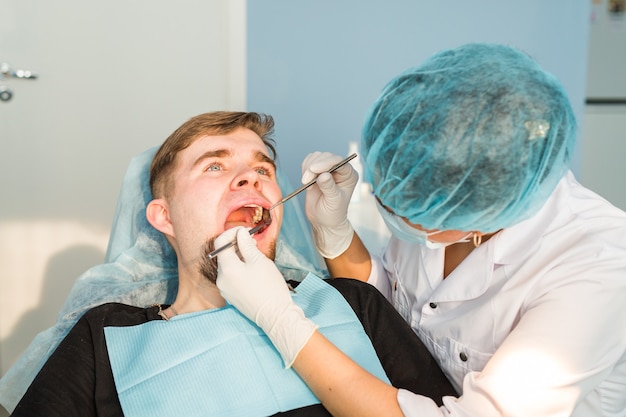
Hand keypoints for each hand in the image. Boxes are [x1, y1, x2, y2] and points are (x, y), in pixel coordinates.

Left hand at [215, 227, 316, 366]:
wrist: (275, 315)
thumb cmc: (269, 287)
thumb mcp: (259, 261)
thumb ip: (246, 245)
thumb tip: (240, 233)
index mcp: (227, 269)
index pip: (220, 243)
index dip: (232, 233)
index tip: (245, 231)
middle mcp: (221, 279)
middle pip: (223, 254)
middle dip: (236, 244)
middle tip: (253, 241)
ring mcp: (225, 289)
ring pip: (228, 265)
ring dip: (238, 256)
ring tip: (255, 255)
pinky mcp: (231, 295)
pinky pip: (231, 276)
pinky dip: (239, 268)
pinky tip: (252, 269)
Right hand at [301, 151, 357, 257]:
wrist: (323, 219)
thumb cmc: (333, 213)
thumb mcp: (333, 202)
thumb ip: (329, 187)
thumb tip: (323, 175)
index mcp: (349, 175)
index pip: (339, 161)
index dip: (325, 163)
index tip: (313, 169)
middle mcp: (340, 169)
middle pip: (326, 157)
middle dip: (314, 167)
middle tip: (306, 181)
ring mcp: (328, 168)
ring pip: (316, 157)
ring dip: (308, 168)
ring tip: (307, 183)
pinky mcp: (317, 169)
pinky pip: (309, 161)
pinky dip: (304, 168)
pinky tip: (307, 181)